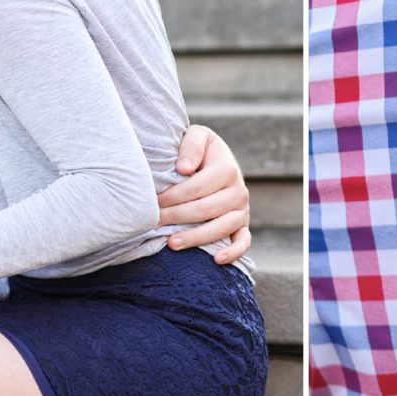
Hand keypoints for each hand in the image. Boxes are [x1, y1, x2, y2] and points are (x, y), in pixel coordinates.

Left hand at [158, 124, 251, 263]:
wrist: (217, 160)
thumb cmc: (201, 150)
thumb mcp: (198, 136)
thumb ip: (191, 146)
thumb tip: (184, 169)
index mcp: (227, 169)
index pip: (196, 188)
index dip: (173, 196)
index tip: (153, 202)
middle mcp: (239, 191)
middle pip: (205, 209)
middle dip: (176, 216)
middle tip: (153, 221)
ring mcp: (242, 210)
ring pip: (221, 228)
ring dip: (196, 238)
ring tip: (172, 243)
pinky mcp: (243, 225)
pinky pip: (243, 242)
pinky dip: (233, 252)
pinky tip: (216, 260)